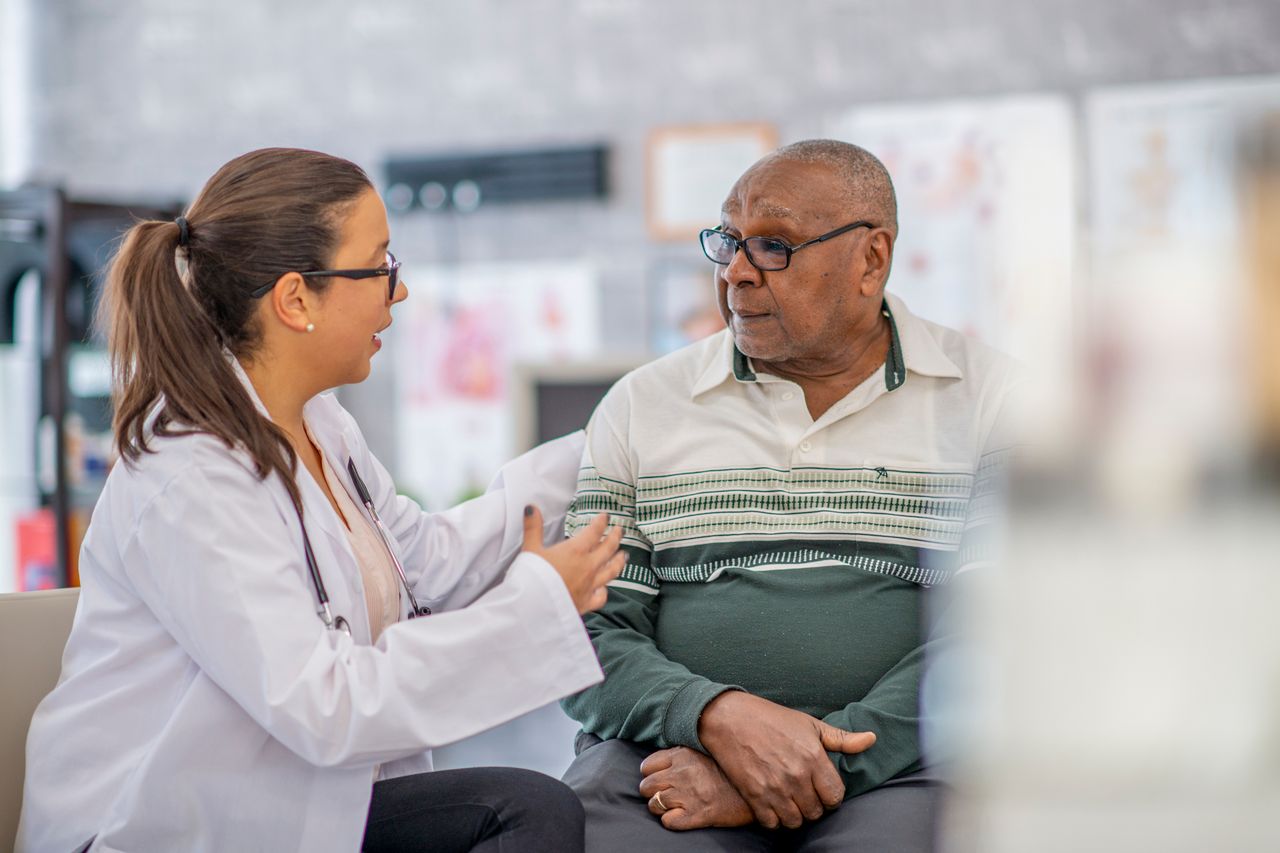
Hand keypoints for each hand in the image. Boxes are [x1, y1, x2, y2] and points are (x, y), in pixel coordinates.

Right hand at [522, 507, 623, 613]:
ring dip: (619, 561)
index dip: (601, 521)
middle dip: (616, 537)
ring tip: (624, 555)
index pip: (594, 531)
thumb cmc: (532, 577)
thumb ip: (533, 527)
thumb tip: (531, 507)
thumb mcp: (530, 549)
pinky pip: (601, 596)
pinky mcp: (586, 603)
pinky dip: (604, 591)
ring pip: (611, 571)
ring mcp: (589, 585)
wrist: (533, 607)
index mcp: (576, 551)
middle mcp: (587, 567)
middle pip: (609, 549)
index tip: (605, 516)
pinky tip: (604, 588)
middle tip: (620, 530)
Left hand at [637, 747, 752, 830]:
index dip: (651, 774)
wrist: (754, 788)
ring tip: (674, 806)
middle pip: (645, 786)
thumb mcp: (704, 751)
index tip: (661, 778)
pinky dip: (671, 821)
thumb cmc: (728, 770)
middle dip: (652, 792)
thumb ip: (682, 754)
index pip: (646, 766)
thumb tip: (663, 760)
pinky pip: (667, 821)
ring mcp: (687, 795)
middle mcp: (681, 773)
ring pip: (653, 804)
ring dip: (661, 807)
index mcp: (682, 755)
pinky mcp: (696, 815)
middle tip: (665, 794)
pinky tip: (682, 816)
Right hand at [698, 691, 875, 829]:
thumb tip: (871, 739)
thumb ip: (841, 739)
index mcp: (813, 756)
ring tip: (790, 799)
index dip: (832, 795)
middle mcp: (796, 775)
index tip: (823, 788)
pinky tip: (774, 803)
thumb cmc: (772, 719)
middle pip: (816, 811)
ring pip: (796, 821)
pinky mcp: (754, 795)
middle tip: (805, 793)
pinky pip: (772, 823)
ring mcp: (774, 788)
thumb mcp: (809, 724)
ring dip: (795, 814)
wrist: (729, 719)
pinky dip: (775, 818)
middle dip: (814, 805)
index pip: (836, 796)